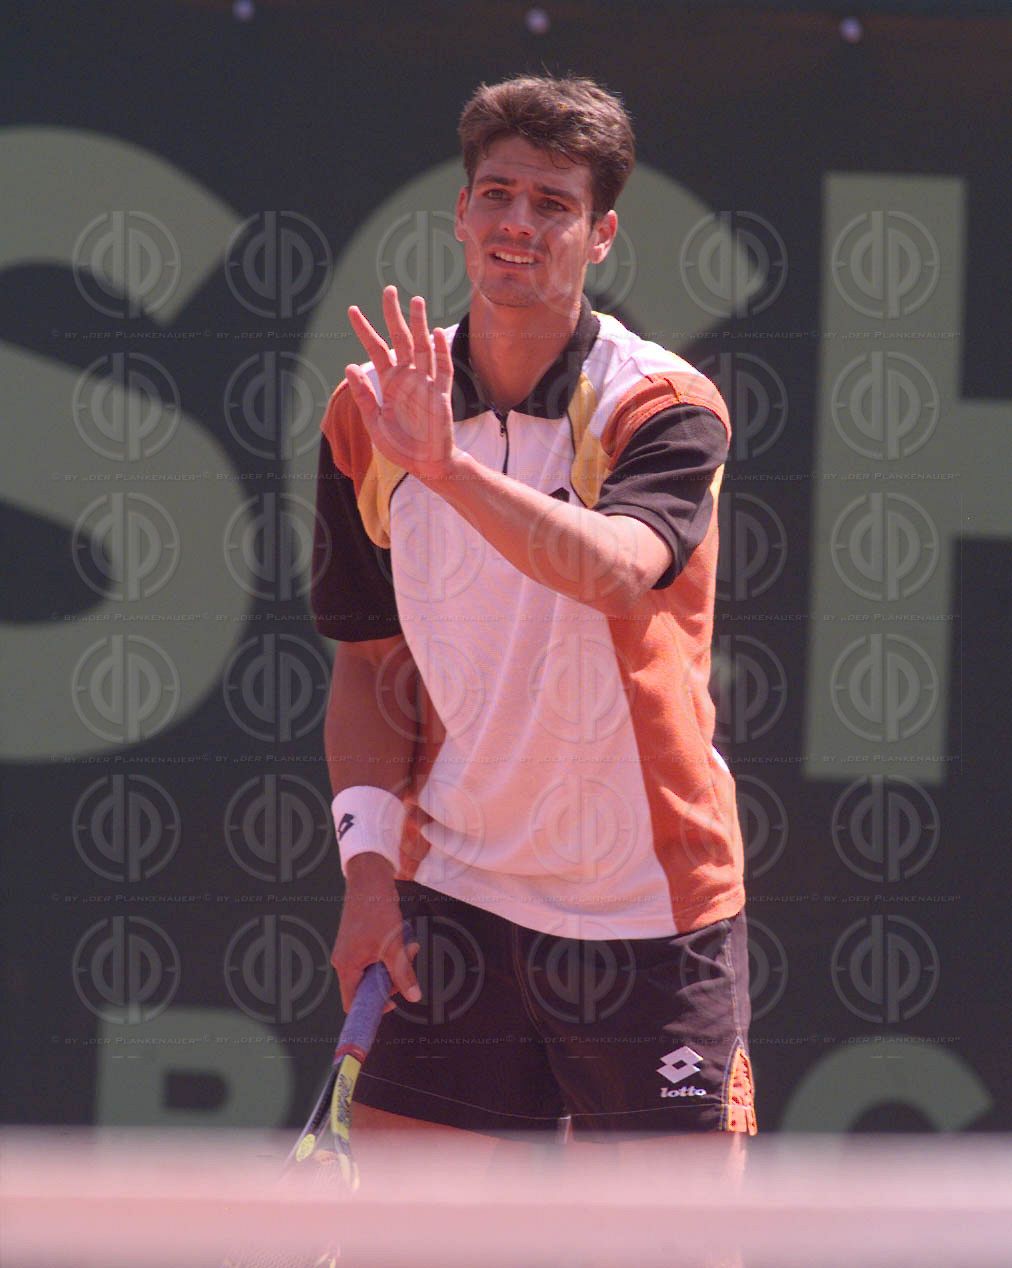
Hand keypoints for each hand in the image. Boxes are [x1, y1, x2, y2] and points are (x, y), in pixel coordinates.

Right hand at [330, 852, 420, 1013]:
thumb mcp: (393, 945)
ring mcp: (352, 951)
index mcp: (346, 966)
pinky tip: (403, 938)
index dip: (373, 1007)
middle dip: (393, 979)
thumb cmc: (376, 910)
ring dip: (396, 963)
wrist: (370, 879)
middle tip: (408, 962)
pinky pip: (377, 958)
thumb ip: (402, 973)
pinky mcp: (360, 942)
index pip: (353, 1003)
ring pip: (376, 971)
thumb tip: (414, 997)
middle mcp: (345, 961)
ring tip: (408, 946)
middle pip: (368, 987)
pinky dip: (392, 952)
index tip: (394, 1001)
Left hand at [346, 286, 456, 478]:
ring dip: (419, 324)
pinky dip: (440, 351)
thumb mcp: (374, 423)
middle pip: (401, 339)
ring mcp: (426, 383)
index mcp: (389, 383)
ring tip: (415, 300)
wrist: (427, 464)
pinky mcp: (442, 394)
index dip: (364, 330)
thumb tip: (348, 366)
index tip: (352, 310)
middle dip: (394, 315)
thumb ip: (363, 396)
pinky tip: (435, 332)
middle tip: (389, 290)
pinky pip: (443, 369)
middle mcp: (408, 377)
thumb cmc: (401, 446)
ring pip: (423, 347)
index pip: (376, 349)